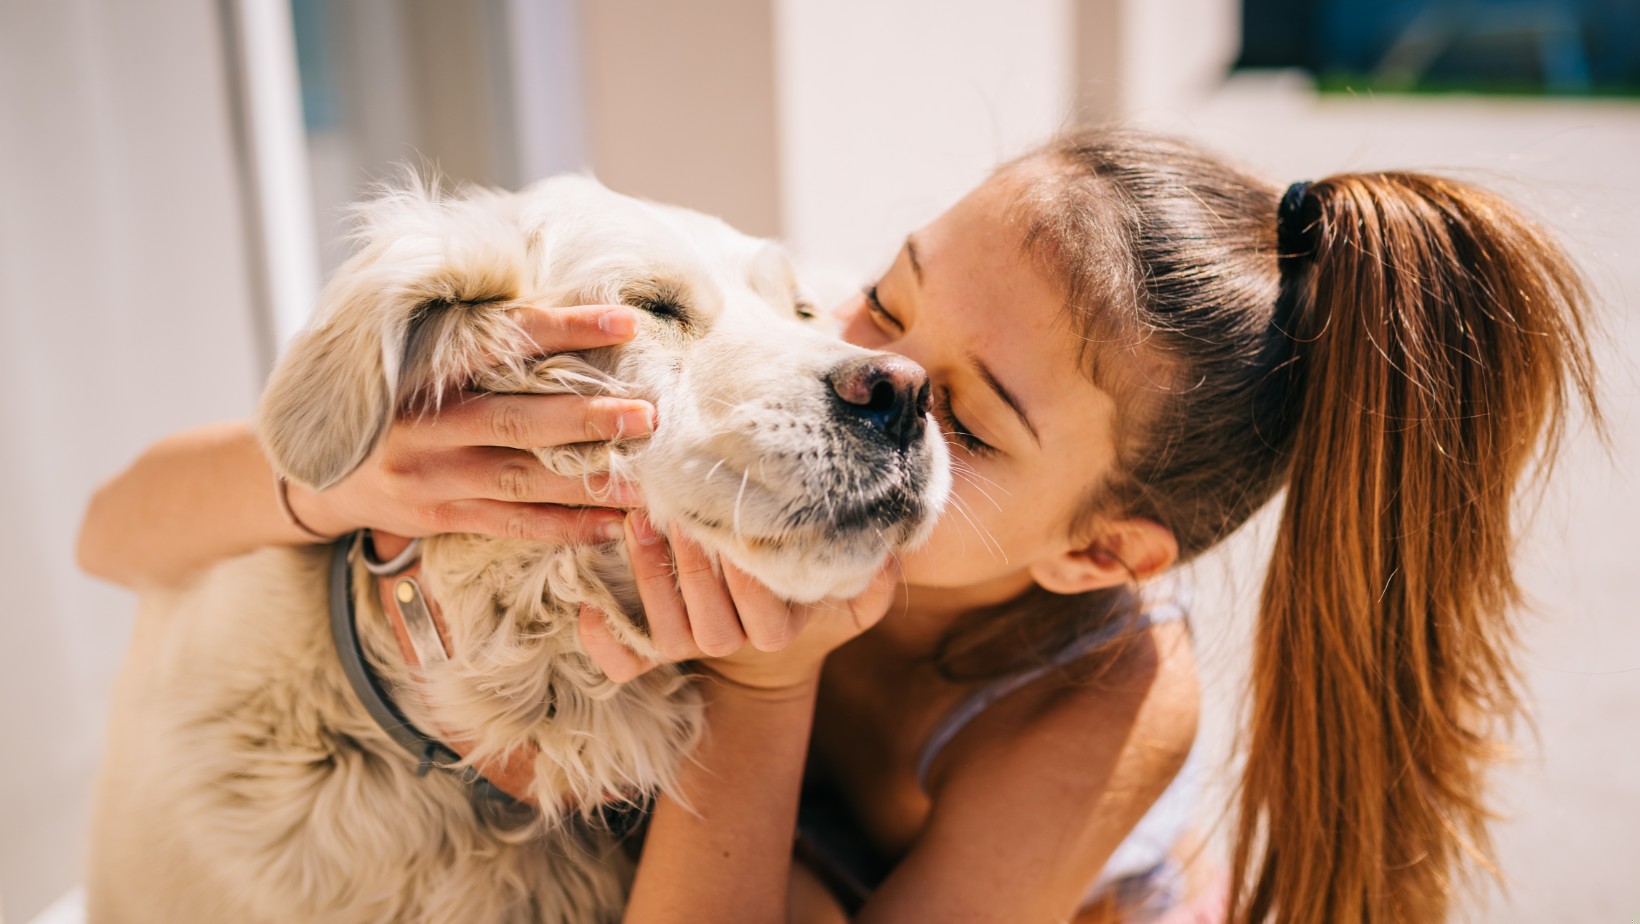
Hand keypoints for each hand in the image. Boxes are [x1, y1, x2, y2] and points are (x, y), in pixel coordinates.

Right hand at [285, 305, 651, 543]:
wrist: (310, 471)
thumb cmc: (386, 399)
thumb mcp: (411, 355)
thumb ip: (472, 338)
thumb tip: (560, 304)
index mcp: (423, 369)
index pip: (504, 342)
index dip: (565, 330)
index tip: (625, 322)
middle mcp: (427, 425)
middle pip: (520, 422)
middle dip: (589, 419)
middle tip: (649, 414)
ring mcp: (433, 477)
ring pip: (522, 481)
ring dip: (589, 483)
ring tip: (647, 483)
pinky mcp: (439, 517)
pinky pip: (511, 525)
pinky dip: (564, 527)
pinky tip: (611, 525)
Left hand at [578, 512, 902, 690]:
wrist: (763, 648)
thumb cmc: (803, 594)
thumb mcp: (850, 594)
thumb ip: (876, 575)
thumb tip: (892, 544)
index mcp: (778, 627)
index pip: (763, 608)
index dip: (744, 572)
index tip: (730, 524)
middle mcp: (734, 642)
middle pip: (709, 618)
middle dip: (689, 564)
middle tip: (674, 507)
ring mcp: (691, 648)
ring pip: (667, 631)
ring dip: (649, 577)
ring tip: (639, 521)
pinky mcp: (652, 651)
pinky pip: (624, 663)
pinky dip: (605, 642)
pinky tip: (589, 608)